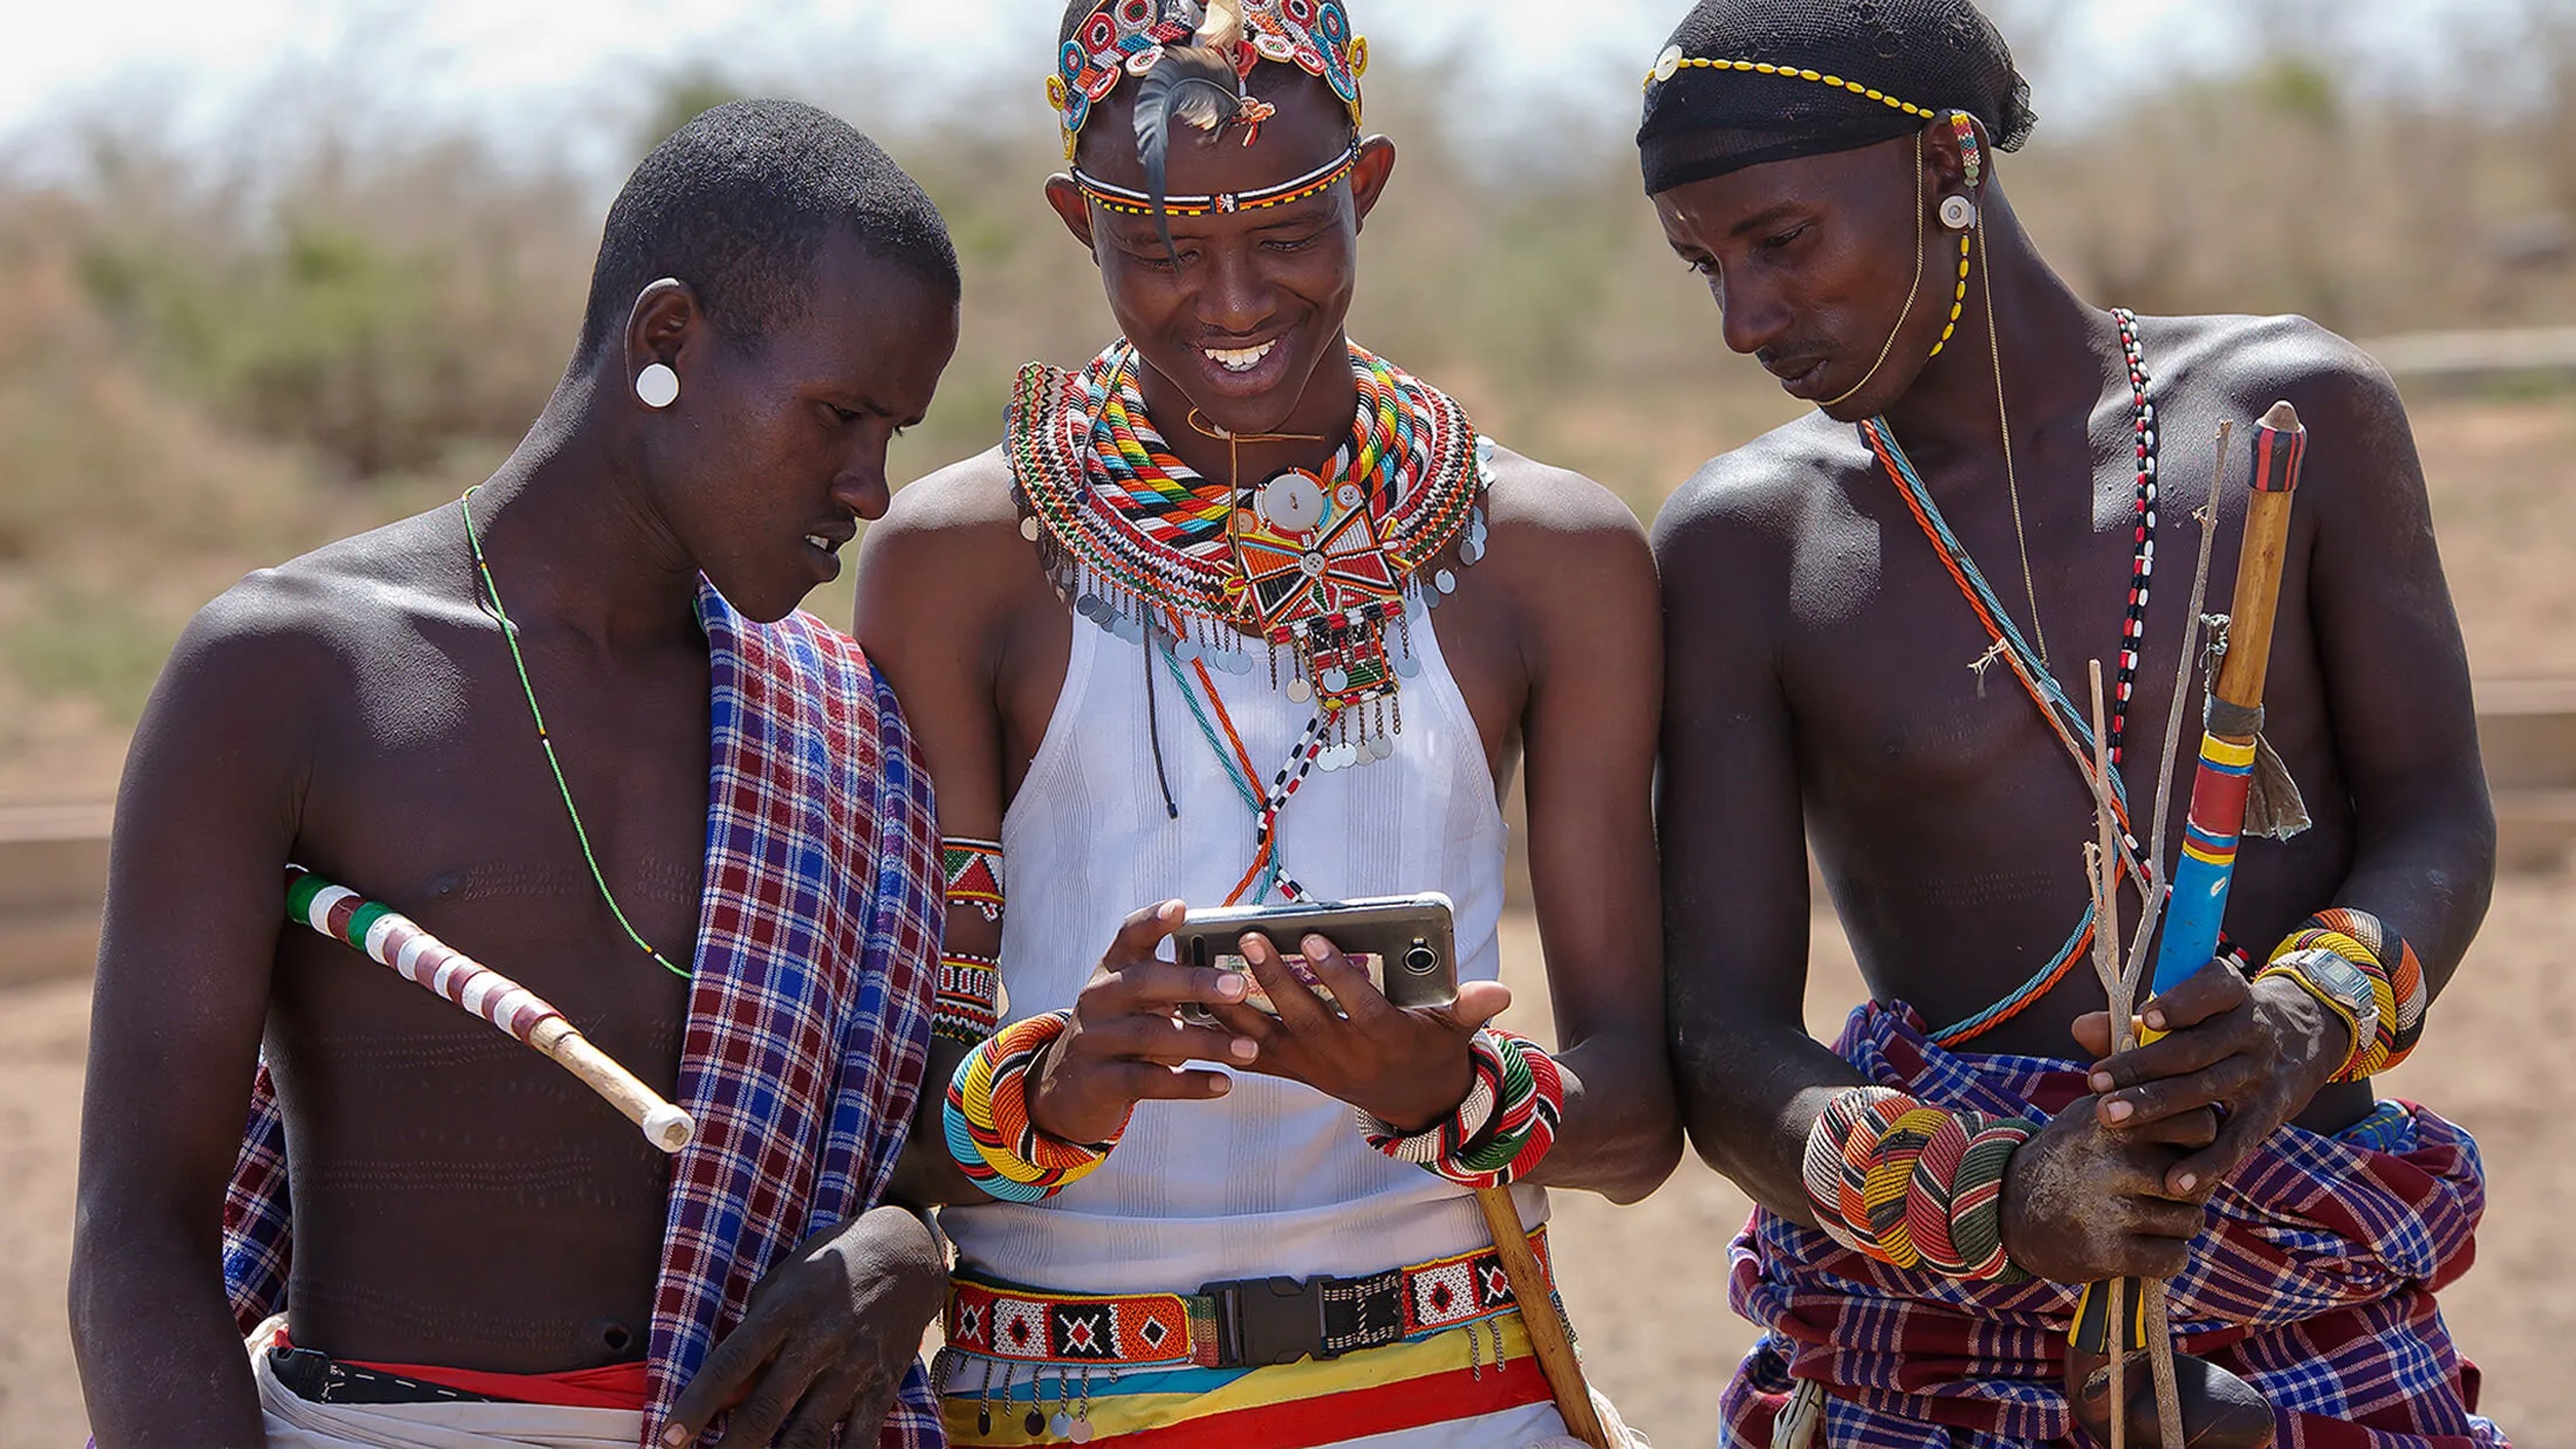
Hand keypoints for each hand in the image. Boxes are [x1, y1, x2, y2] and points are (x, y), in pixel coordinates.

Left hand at [661, 1206, 944, 1447]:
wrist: (906, 1252)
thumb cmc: (830, 1267)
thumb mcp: (781, 1286)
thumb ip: (751, 1342)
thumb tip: (723, 1401)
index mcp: (786, 1309)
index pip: (731, 1362)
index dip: (697, 1403)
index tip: (669, 1437)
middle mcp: (819, 1339)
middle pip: (765, 1409)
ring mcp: (854, 1365)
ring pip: (808, 1434)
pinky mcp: (883, 1385)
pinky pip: (859, 1439)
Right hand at [1027, 901, 1261, 1144]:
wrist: (1068, 1090)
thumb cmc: (1121, 1036)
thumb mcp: (1137, 1005)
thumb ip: (1174, 987)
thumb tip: (1241, 975)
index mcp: (1113, 971)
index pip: (1129, 936)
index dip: (1153, 921)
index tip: (1181, 907)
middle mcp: (1099, 999)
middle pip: (1145, 981)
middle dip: (1194, 982)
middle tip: (1239, 987)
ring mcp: (1094, 1040)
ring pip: (1151, 1035)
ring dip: (1205, 1042)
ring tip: (1248, 1048)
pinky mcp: (1099, 1081)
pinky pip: (1148, 1080)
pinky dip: (1189, 1083)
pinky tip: (1223, 1083)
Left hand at [1209, 930, 1510, 1132]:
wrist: (1415, 1103)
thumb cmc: (1433, 1049)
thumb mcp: (1458, 1029)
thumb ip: (1472, 1006)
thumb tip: (1502, 992)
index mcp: (1387, 1042)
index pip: (1361, 1008)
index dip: (1337, 975)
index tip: (1313, 938)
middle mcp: (1346, 1060)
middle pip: (1305, 1020)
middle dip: (1275, 980)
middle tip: (1250, 937)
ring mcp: (1314, 1069)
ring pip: (1269, 1039)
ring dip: (1237, 1005)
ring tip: (1211, 967)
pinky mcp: (1293, 1072)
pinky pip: (1251, 1054)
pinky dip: (1222, 1033)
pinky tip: (1192, 1006)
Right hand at [2000, 1095, 2218, 1281]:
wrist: (2006, 1209)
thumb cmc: (2067, 1158)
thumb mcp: (2092, 1114)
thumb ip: (2143, 1102)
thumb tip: (2207, 1103)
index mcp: (2112, 1122)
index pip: (2199, 1124)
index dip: (2202, 1143)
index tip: (2185, 1152)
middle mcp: (2111, 1161)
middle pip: (2199, 1179)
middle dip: (2192, 1190)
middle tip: (2167, 1192)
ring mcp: (2109, 1208)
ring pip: (2189, 1221)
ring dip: (2177, 1226)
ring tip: (2148, 1220)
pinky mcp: (2108, 1252)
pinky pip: (2174, 1258)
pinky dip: (2167, 1258)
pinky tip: (2144, 1249)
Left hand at [2073, 959, 2351, 1195]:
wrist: (2305, 1037)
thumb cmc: (2220, 1021)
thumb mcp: (2193, 1010)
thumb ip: (2134, 1022)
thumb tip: (2080, 1028)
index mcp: (2231, 993)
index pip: (2214, 989)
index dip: (2182, 1004)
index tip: (2146, 1017)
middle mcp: (2251, 1029)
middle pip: (2193, 1049)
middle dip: (2141, 1067)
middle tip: (2093, 1085)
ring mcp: (2262, 1072)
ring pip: (2207, 1090)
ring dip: (2156, 1107)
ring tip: (2110, 1119)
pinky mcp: (2270, 1112)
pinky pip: (2238, 1140)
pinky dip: (2207, 1163)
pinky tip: (2174, 1182)